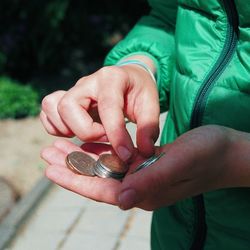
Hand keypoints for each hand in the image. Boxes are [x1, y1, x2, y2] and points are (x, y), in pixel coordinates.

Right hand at [40, 58, 159, 160]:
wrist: (128, 79)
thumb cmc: (139, 91)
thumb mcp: (151, 105)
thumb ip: (148, 126)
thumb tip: (144, 151)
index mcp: (111, 78)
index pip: (107, 107)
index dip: (116, 135)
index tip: (126, 155)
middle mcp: (87, 82)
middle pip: (68, 106)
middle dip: (86, 131)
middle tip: (104, 137)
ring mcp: (74, 90)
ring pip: (52, 107)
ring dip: (67, 128)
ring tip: (89, 134)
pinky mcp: (66, 99)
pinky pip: (48, 112)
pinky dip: (56, 127)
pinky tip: (74, 133)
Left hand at [41, 125, 249, 209]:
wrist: (226, 150)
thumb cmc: (207, 155)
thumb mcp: (179, 163)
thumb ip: (150, 181)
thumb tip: (120, 200)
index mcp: (145, 190)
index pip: (102, 189)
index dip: (74, 179)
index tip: (50, 170)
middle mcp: (140, 185)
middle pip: (98, 177)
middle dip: (71, 166)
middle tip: (47, 152)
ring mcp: (143, 174)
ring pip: (105, 166)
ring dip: (83, 156)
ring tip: (61, 146)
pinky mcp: (147, 161)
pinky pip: (118, 157)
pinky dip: (102, 150)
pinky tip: (89, 142)